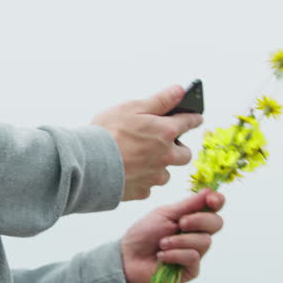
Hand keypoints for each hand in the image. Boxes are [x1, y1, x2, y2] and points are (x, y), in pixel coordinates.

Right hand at [92, 85, 203, 200]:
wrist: (86, 163)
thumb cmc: (106, 133)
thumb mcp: (132, 108)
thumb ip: (159, 101)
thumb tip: (180, 90)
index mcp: (165, 132)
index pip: (189, 122)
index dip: (193, 119)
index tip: (196, 118)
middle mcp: (165, 155)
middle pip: (185, 155)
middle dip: (178, 149)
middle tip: (162, 143)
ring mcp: (154, 176)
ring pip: (165, 173)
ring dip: (158, 166)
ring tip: (138, 159)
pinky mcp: (142, 191)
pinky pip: (148, 186)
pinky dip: (142, 179)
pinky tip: (128, 172)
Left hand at [120, 190, 225, 282]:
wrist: (128, 259)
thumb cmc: (144, 234)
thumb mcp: (164, 214)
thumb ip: (188, 204)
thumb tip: (210, 191)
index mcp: (191, 217)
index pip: (214, 208)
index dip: (217, 201)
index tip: (211, 200)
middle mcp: (197, 233)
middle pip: (217, 223)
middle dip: (199, 220)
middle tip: (181, 223)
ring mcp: (196, 251)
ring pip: (205, 241)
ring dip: (180, 240)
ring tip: (162, 244)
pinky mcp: (192, 269)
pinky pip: (193, 257)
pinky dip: (175, 254)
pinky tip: (161, 256)